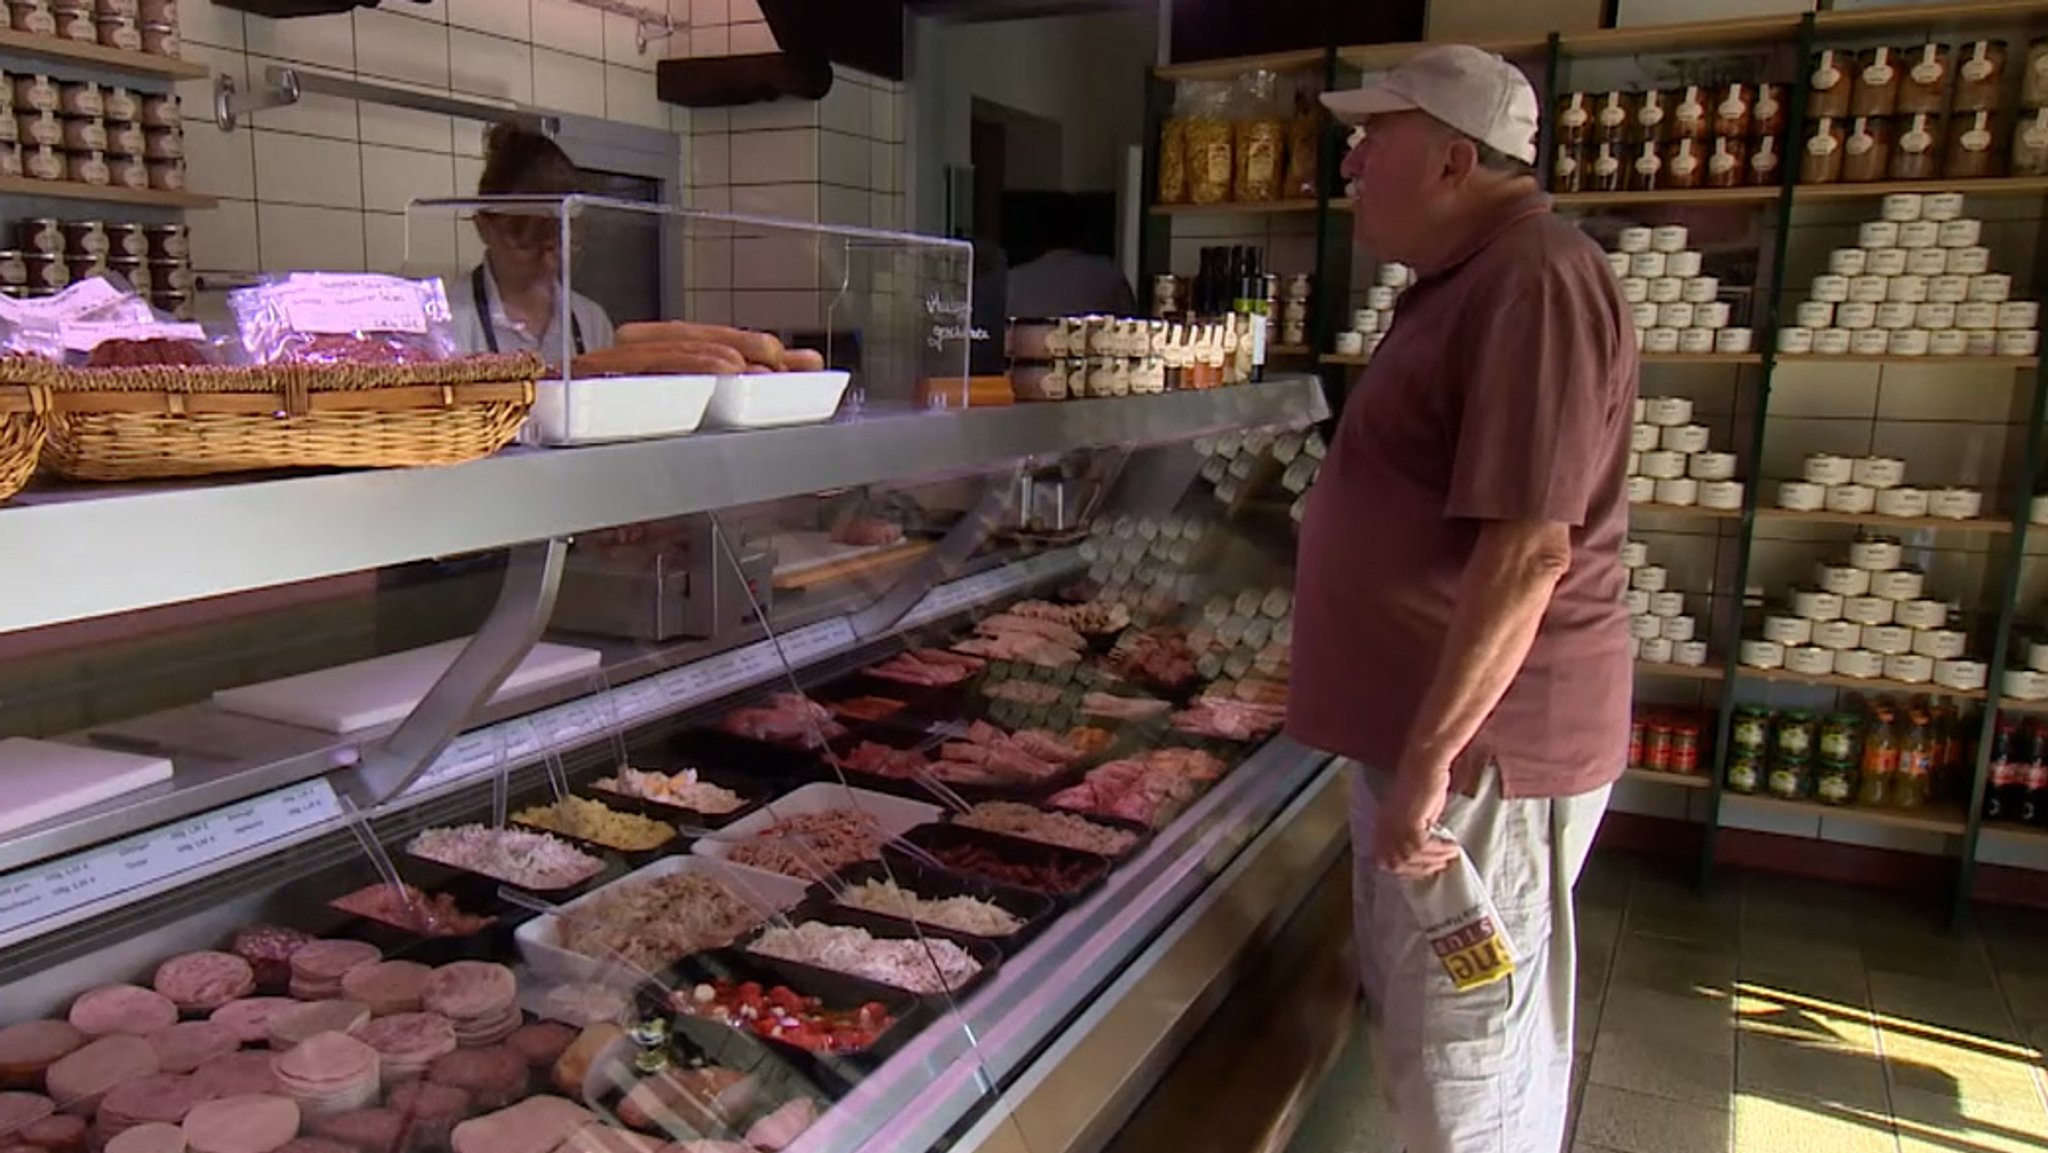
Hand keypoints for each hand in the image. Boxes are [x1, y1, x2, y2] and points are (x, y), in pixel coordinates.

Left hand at [1374, 760, 1457, 877]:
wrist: (1426, 763)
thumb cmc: (1424, 785)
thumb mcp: (1417, 815)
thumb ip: (1416, 834)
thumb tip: (1427, 854)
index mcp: (1383, 827)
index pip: (1384, 861)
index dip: (1405, 870)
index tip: (1426, 869)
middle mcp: (1385, 827)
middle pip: (1395, 863)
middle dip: (1420, 869)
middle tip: (1440, 865)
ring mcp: (1395, 824)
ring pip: (1410, 856)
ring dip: (1434, 859)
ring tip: (1449, 854)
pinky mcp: (1409, 819)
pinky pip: (1422, 845)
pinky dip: (1439, 848)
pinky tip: (1451, 845)